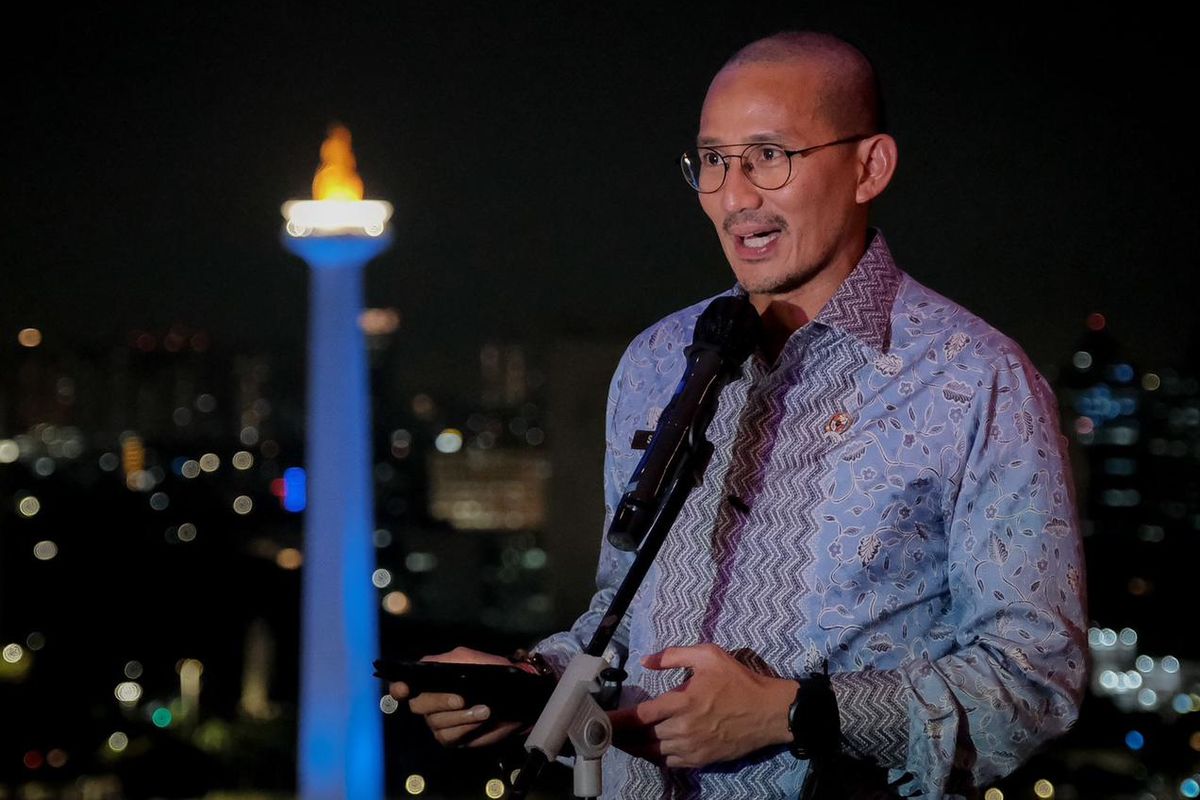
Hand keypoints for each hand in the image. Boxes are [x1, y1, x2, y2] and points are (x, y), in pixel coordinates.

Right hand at [388, 646, 523, 747]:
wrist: (517, 697)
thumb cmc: (493, 673)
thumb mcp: (473, 659)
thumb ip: (451, 660)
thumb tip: (429, 664)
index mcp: (430, 679)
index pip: (404, 684)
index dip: (399, 688)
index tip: (403, 689)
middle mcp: (429, 701)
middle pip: (419, 705)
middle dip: (440, 702)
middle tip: (462, 699)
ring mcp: (438, 721)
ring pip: (436, 722)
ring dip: (460, 717)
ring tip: (484, 710)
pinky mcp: (451, 737)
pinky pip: (448, 736)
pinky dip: (465, 728)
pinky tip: (480, 721)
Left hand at [608, 643, 795, 768]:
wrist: (769, 713)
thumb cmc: (739, 681)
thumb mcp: (708, 655)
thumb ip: (673, 656)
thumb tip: (645, 661)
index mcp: (683, 701)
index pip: (641, 715)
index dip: (617, 719)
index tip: (601, 719)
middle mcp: (684, 728)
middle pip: (643, 736)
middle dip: (623, 733)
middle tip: (606, 728)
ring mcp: (693, 747)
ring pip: (654, 752)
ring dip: (636, 746)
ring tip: (621, 740)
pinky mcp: (702, 759)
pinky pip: (670, 762)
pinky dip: (655, 756)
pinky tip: (648, 748)